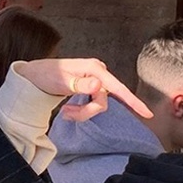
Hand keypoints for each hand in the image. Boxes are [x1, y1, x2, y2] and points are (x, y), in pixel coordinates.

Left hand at [12, 58, 150, 119]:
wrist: (35, 76)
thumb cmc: (47, 75)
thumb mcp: (61, 81)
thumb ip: (80, 84)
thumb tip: (98, 85)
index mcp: (94, 69)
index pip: (117, 87)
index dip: (133, 101)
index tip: (147, 113)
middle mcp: (98, 73)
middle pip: (103, 101)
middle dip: (86, 112)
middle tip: (66, 113)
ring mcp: (96, 80)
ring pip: (98, 105)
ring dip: (82, 113)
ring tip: (65, 112)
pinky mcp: (91, 87)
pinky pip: (93, 104)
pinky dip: (81, 110)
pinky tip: (69, 109)